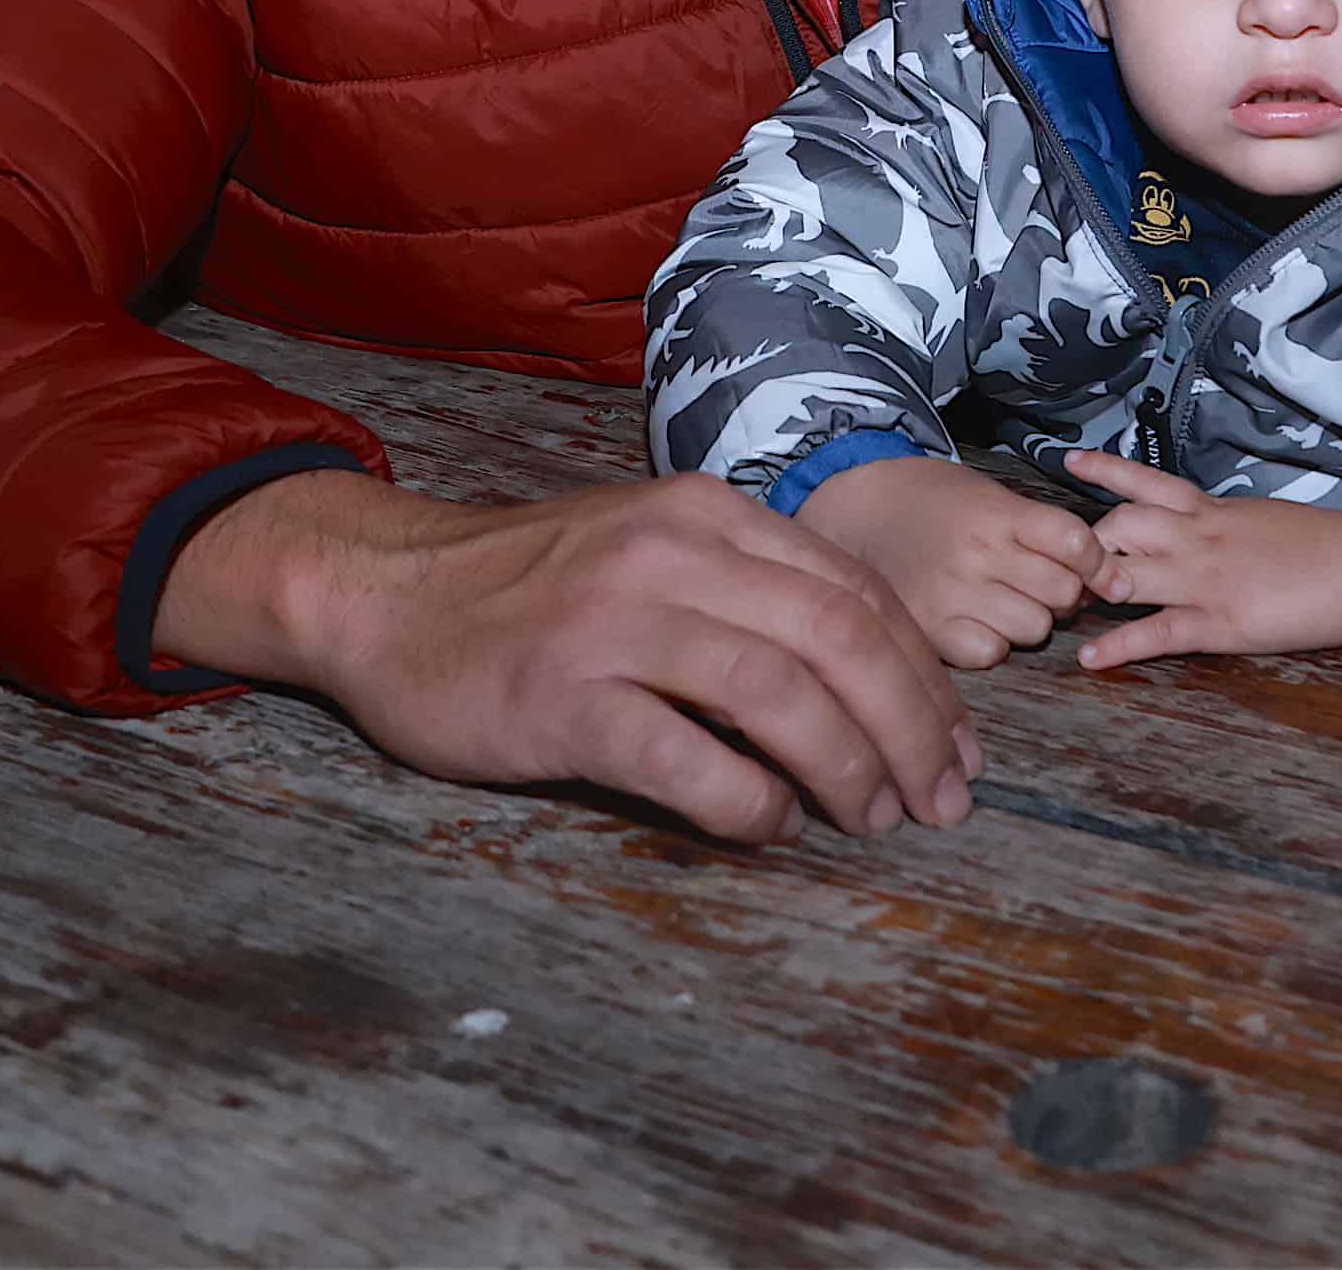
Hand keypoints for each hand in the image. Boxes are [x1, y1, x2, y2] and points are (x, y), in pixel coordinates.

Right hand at [150, 470, 978, 847]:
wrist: (382, 593)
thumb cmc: (527, 588)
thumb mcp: (649, 550)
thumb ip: (747, 595)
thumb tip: (866, 688)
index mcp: (706, 514)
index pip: (857, 592)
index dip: (927, 677)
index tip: (959, 747)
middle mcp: (672, 553)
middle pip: (843, 639)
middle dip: (914, 729)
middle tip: (942, 801)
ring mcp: (616, 622)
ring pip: (783, 695)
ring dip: (851, 770)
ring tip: (873, 821)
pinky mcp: (564, 697)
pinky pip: (688, 760)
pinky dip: (749, 804)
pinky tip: (769, 828)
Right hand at [794, 454, 1106, 668]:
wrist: (855, 512)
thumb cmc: (931, 502)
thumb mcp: (988, 494)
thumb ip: (1042, 530)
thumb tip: (1104, 578)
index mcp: (997, 513)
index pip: (1076, 541)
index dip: (1099, 560)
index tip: (1099, 569)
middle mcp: (978, 555)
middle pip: (1062, 592)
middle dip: (1061, 591)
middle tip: (1036, 581)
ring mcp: (952, 595)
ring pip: (1034, 629)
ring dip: (1029, 619)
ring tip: (1001, 599)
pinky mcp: (930, 631)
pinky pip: (992, 652)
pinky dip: (992, 642)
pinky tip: (974, 620)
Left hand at [1062, 450, 1341, 671]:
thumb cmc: (1324, 545)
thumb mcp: (1262, 519)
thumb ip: (1224, 522)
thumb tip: (1201, 523)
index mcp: (1212, 510)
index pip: (1145, 481)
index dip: (1103, 474)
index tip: (1069, 463)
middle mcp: (1197, 537)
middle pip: (1119, 525)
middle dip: (1085, 543)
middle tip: (1064, 565)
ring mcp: (1205, 578)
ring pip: (1126, 571)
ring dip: (1089, 587)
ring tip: (1059, 603)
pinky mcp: (1221, 620)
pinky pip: (1157, 632)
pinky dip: (1119, 645)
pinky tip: (1090, 658)